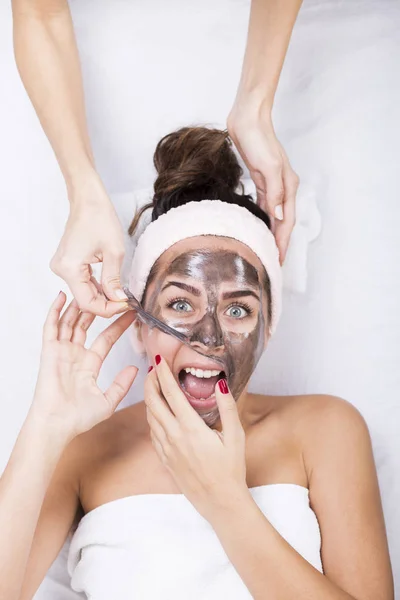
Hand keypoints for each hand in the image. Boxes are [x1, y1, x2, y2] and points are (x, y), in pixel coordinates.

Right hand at [30, 292, 137, 439]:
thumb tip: (136, 369)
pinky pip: (51, 327)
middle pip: (87, 326)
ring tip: (89, 288)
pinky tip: (62, 297)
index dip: (118, 325)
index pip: (106, 339)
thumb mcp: (108, 401)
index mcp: (89, 365)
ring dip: (78, 306)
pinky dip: (55, 311)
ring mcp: (62, 352)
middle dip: (98, 310)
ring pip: (70, 322)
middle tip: (109, 293)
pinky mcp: (49, 351)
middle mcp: (75, 355)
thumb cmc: (78, 418)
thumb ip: (121, 384)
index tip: (131, 313)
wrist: (57, 425)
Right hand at [50, 175, 127, 316]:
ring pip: (83, 292)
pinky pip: (81, 282)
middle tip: (126, 302)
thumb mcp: (114, 252)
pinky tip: (110, 287)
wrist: (88, 200)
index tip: (125, 305)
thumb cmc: (100, 218)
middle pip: (84, 299)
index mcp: (69, 268)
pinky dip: (96, 287)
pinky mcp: (67, 263)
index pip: (87, 303)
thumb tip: (119, 301)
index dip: (107, 309)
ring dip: (102, 296)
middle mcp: (61, 270)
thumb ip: (114, 280)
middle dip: (106, 303)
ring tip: (121, 295)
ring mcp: (62, 267)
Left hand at [144, 357, 247, 522]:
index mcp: (190, 428)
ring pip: (150, 417)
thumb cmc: (231, 469)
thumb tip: (220, 383)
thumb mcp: (235, 435)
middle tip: (152, 368)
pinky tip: (156, 412)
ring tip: (153, 385)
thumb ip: (227, 407)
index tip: (158, 359)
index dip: (162, 374)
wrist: (220, 502)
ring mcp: (167, 449)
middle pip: (153, 402)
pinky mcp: (165, 459)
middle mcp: (174, 436)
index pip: (170, 394)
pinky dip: (151, 417)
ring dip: (149, 398)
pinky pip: (152, 433)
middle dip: (149, 382)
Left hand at [228, 105, 298, 262]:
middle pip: (282, 222)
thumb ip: (274, 193)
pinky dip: (262, 219)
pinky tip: (257, 228)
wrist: (247, 119)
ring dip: (271, 233)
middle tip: (272, 262)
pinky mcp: (261, 181)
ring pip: (273, 216)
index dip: (282, 242)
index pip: (286, 222)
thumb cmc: (258, 140)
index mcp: (288, 187)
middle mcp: (283, 188)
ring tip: (265, 250)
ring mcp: (272, 185)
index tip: (278, 260)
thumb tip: (279, 217)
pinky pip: (264, 206)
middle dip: (279, 242)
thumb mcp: (268, 167)